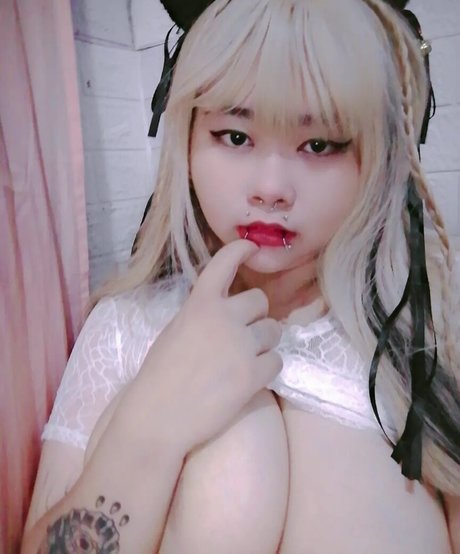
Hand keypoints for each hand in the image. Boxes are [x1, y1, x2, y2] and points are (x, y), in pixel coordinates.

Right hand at [124, 240, 282, 453]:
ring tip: (247, 359)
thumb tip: (227, 312)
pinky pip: (277, 360)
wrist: (158, 414)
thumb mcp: (177, 330)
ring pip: (274, 330)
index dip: (240, 250)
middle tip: (245, 333)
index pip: (224, 264)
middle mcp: (225, 317)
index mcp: (200, 304)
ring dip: (264, 342)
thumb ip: (203, 315)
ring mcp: (241, 345)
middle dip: (256, 316)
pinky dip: (267, 368)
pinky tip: (250, 378)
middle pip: (260, 301)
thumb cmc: (159, 374)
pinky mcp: (253, 374)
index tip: (251, 246)